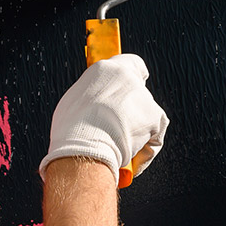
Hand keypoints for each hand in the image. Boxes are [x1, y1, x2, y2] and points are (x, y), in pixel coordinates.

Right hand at [39, 55, 168, 184]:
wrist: (83, 149)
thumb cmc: (70, 133)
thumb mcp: (72, 106)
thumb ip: (90, 100)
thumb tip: (95, 111)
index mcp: (103, 70)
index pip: (129, 64)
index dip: (133, 77)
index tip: (136, 83)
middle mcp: (126, 76)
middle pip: (137, 93)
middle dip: (131, 112)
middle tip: (118, 131)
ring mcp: (142, 96)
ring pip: (145, 117)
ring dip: (134, 133)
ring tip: (116, 150)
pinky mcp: (155, 117)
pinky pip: (154, 137)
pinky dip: (144, 152)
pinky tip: (130, 161)